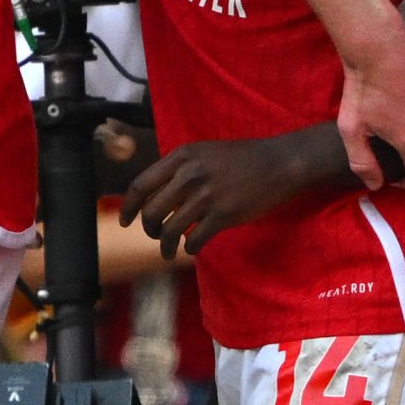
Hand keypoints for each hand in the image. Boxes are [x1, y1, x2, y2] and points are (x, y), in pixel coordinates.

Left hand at [121, 136, 308, 256]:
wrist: (279, 164)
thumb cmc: (241, 158)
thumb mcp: (203, 152)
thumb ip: (178, 168)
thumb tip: (156, 192)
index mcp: (180, 157)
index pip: (141, 185)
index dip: (128, 206)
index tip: (125, 221)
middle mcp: (188, 175)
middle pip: (151, 211)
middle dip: (147, 229)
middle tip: (153, 236)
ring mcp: (206, 196)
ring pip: (169, 229)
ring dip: (165, 246)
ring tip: (168, 251)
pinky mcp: (223, 215)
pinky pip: (194, 240)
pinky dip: (189, 248)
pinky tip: (191, 249)